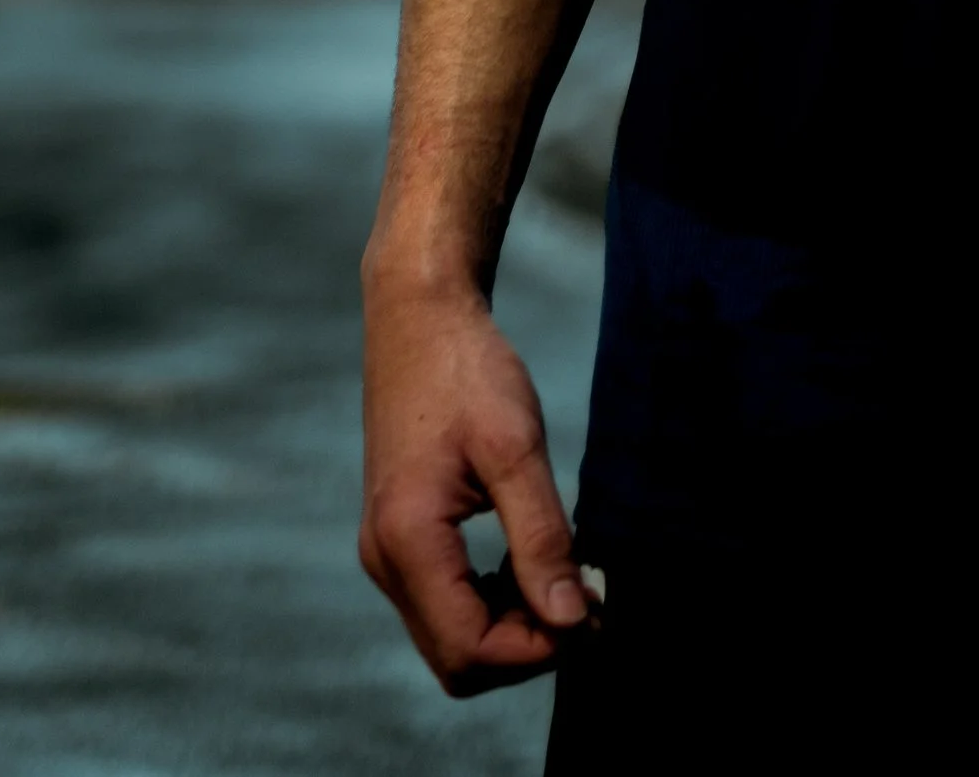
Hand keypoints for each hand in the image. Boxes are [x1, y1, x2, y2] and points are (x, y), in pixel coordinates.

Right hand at [359, 265, 590, 696]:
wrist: (418, 319)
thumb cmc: (468, 371)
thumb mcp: (516, 446)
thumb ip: (541, 537)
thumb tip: (572, 618)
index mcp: (407, 541)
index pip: (469, 649)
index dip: (536, 650)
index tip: (593, 612)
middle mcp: (385, 561)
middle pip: (457, 659)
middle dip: (527, 647)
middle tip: (588, 601)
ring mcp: (386, 552)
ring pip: (450, 639)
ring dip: (512, 628)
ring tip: (567, 578)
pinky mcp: (398, 538)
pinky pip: (443, 604)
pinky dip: (491, 603)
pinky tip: (531, 562)